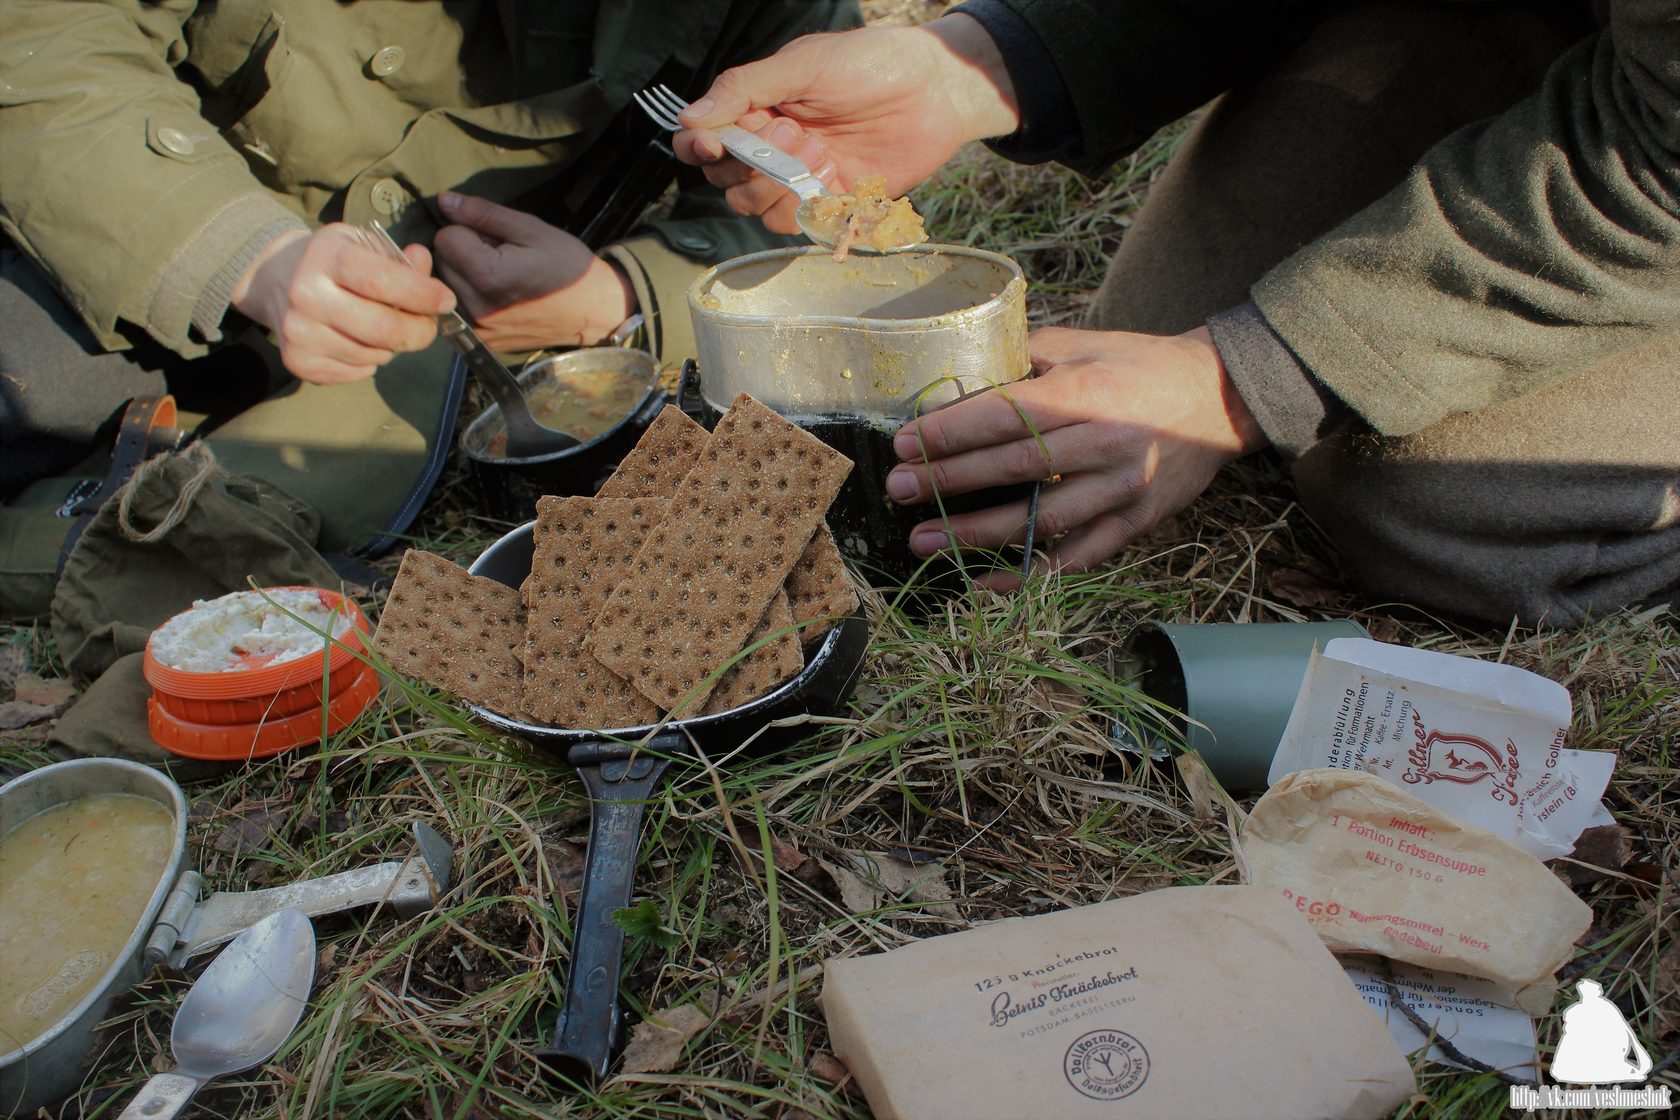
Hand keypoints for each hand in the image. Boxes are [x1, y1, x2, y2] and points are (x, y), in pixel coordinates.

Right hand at [230, 225, 453, 383]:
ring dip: (393, 346)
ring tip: (382, 326)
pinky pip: (358, 372)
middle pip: (384, 329)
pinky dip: (371, 360)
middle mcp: (306, 295)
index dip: (423, 295)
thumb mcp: (362, 244)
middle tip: (428, 324)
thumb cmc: (331, 261)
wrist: (274, 279)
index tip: (446, 300)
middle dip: (420, 331)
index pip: (382, 281)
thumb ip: (398, 258)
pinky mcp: (297, 362)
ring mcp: (299, 333)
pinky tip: (359, 339)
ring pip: (375, 355)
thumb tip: (423, 264)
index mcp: (325, 257)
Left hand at [432, 192, 635, 352]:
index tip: (496, 239)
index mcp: (488, 276)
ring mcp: (478, 329)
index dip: (469, 230)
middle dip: (463, 252)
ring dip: (464, 274)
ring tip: (500, 275)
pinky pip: (457, 307)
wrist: (593, 310)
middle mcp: (476, 308)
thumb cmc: (566, 263)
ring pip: (445, 285)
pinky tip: (499, 295)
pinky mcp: (482, 340)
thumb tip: (442, 201)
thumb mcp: (530, 228)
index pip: (445, 238)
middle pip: (441, 262)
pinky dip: (471, 296)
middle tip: (500, 256)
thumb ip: (482, 214)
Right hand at [672, 14, 1018, 233]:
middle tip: (792, 133)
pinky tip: (835, 175)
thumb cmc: (870, 63)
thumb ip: (745, 89)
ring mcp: (800, 177)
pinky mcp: (832, 202)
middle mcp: (771, 146)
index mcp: (757, 108)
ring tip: (820, 152)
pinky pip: (798, 223)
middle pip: (726, 182)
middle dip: (751, 167)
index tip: (717, 147)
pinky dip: (808, 206)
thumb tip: (691, 119)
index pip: (705, 140)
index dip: (700, 149)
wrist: (935, 90)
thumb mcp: (803, 65)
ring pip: (757, 209)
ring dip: (779, 188)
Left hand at [886, 327, 1269, 589]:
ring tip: (924, 541)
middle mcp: (1107, 442)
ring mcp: (1124, 488)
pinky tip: (984, 584)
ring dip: (978, 536)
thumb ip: (1027, 358)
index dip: (952, 432)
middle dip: (949, 482)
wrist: (1222, 397)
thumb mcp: (1087, 343)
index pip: (1006, 414)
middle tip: (898, 491)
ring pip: (1042, 520)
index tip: (905, 444)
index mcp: (1088, 391)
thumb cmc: (1142, 365)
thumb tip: (962, 376)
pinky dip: (1029, 576)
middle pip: (1016, 467)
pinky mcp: (1137, 522)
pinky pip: (1077, 559)